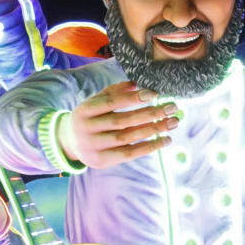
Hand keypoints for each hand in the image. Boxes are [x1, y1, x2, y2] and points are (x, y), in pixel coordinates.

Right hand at [58, 81, 179, 167]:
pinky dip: (149, 147)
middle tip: (171, 107)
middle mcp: (86, 129)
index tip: (154, 93)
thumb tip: (137, 83)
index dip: (132, 98)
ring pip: (128, 138)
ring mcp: (93, 147)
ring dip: (154, 130)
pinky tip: (165, 140)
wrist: (70, 143)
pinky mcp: (102, 161)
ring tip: (173, 122)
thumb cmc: (90, 117)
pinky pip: (129, 154)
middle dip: (149, 113)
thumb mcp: (96, 101)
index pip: (110, 102)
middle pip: (122, 121)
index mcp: (85, 110)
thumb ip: (115, 91)